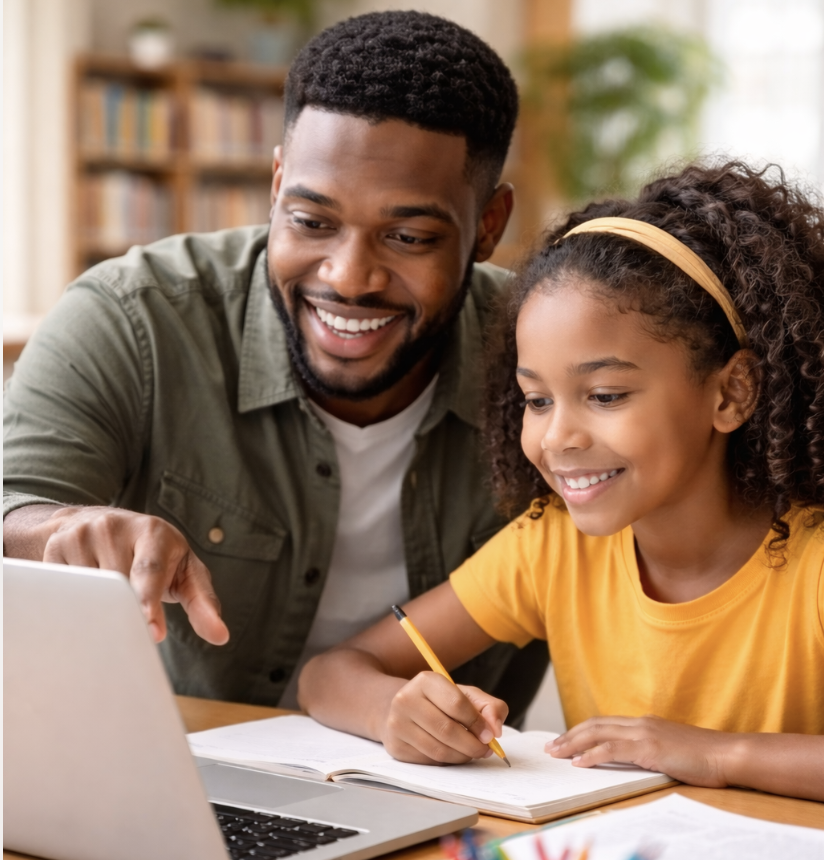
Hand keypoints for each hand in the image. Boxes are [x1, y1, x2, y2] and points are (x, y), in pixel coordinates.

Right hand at [36, 505, 228, 645]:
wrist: (107, 523)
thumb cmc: (158, 555)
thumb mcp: (185, 571)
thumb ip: (203, 602)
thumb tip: (221, 636)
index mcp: (154, 532)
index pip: (149, 571)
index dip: (148, 602)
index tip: (151, 630)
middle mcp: (115, 527)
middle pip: (116, 588)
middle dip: (124, 614)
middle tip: (129, 629)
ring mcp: (82, 535)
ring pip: (88, 594)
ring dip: (99, 609)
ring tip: (110, 598)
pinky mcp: (55, 546)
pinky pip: (63, 592)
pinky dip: (76, 603)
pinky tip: (87, 592)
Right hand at [381, 672, 507, 764]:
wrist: (404, 708)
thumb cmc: (441, 702)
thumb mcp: (466, 695)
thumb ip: (489, 707)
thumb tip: (495, 730)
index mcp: (425, 681)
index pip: (456, 704)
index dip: (477, 723)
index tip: (490, 735)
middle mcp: (406, 699)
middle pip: (447, 730)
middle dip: (472, 745)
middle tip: (485, 750)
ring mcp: (397, 724)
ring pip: (438, 750)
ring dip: (462, 756)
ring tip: (471, 753)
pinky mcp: (395, 746)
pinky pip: (429, 761)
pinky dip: (447, 762)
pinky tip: (453, 754)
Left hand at [547, 715, 732, 786]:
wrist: (727, 754)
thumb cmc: (704, 757)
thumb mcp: (670, 749)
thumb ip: (648, 749)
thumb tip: (629, 758)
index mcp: (644, 723)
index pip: (604, 723)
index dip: (581, 731)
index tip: (564, 740)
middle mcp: (640, 723)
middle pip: (595, 725)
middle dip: (570, 735)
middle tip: (551, 746)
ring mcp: (644, 733)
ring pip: (598, 734)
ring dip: (573, 743)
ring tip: (557, 753)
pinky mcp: (649, 748)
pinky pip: (613, 750)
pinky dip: (592, 755)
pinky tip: (579, 762)